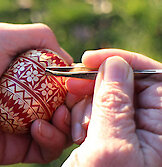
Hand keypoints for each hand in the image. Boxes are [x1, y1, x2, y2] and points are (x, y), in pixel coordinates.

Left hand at [0, 23, 73, 163]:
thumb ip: (40, 39)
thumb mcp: (3, 36)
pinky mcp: (15, 148)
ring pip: (61, 130)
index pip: (63, 83)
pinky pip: (45, 150)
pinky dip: (51, 140)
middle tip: (75, 104)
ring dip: (68, 124)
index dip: (77, 84)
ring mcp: (22, 125)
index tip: (83, 84)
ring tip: (60, 115)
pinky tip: (39, 127)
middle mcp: (27, 100)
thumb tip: (67, 60)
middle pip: (66, 107)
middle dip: (77, 107)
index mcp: (26, 75)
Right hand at [63, 49, 161, 166]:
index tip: (88, 59)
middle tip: (69, 95)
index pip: (152, 77)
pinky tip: (59, 134)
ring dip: (78, 110)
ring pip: (100, 100)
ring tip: (69, 132)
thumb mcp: (110, 147)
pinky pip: (88, 117)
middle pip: (121, 86)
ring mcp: (126, 134)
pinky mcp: (106, 139)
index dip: (119, 62)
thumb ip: (114, 102)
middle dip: (91, 90)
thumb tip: (114, 64)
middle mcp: (150, 128)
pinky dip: (71, 121)